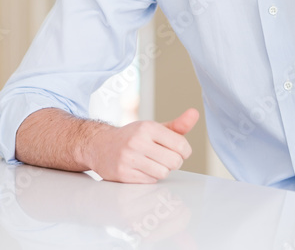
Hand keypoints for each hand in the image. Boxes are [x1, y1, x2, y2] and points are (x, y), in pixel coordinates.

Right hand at [84, 108, 198, 183]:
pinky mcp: (123, 173)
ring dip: (161, 170)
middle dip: (173, 162)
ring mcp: (129, 158)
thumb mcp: (154, 128)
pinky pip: (150, 181)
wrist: (99, 146)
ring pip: (163, 173)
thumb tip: (195, 114)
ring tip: (153, 163)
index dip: (184, 151)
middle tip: (165, 158)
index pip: (181, 145)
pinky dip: (150, 177)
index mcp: (148, 127)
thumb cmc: (132, 137)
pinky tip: (141, 169)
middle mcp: (137, 141)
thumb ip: (177, 125)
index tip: (179, 151)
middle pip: (174, 161)